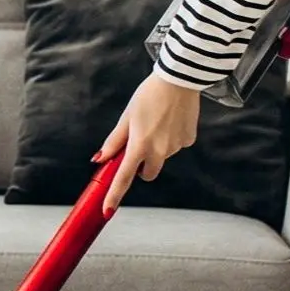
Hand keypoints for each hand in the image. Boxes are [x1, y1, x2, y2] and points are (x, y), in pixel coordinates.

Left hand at [93, 72, 201, 214]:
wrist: (179, 80)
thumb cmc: (148, 95)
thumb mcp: (126, 117)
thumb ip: (114, 141)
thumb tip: (100, 159)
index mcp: (140, 145)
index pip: (123, 177)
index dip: (114, 195)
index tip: (107, 211)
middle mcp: (160, 150)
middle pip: (147, 174)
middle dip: (141, 167)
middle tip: (138, 147)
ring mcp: (177, 147)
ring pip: (162, 158)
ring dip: (157, 149)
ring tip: (156, 123)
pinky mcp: (189, 140)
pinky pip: (176, 146)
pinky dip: (171, 139)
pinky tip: (171, 121)